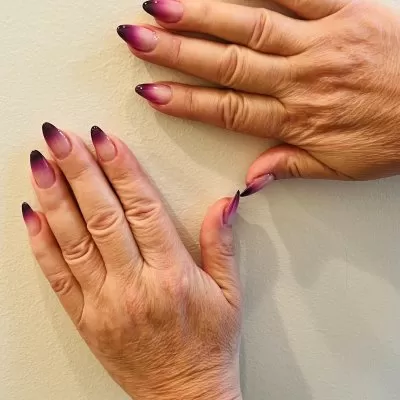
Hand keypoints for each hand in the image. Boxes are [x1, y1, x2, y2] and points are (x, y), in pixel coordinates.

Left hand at [23, 123, 241, 399]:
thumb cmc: (209, 346)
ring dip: (54, 199)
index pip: (143, 210)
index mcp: (172, 276)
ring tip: (41, 164)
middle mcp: (134, 286)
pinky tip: (32, 215)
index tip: (106, 140)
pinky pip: (58, 276)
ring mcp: (104, 303)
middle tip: (62, 137)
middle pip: (102, 217)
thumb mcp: (229, 294)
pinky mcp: (86, 318)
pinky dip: (42, 243)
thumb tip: (224, 204)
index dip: (122, 171)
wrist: (184, 396)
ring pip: (73, 241)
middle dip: (79, 171)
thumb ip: (222, 244)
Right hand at [117, 0, 399, 191]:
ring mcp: (322, 40)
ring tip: (163, 4)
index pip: (226, 110)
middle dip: (177, 50)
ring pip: (252, 25)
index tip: (151, 93)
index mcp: (296, 119)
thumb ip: (289, 166)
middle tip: (138, 37)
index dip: (184, 102)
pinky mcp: (348, 9)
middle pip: (227, 64)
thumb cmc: (395, 138)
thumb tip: (251, 180)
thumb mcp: (339, 167)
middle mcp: (301, 78)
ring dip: (204, 14)